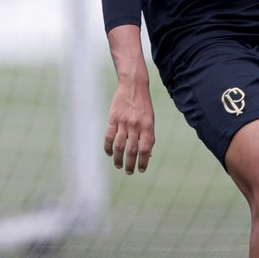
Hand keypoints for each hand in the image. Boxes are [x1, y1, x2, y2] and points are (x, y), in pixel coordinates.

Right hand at [104, 24, 155, 173]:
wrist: (133, 85)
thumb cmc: (144, 105)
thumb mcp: (150, 119)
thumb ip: (149, 136)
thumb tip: (148, 154)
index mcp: (148, 126)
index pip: (145, 149)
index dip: (143, 161)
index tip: (141, 170)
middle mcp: (136, 125)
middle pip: (132, 150)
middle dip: (130, 164)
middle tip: (129, 172)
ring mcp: (123, 122)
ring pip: (119, 145)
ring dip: (118, 158)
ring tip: (118, 165)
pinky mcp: (113, 118)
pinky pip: (108, 136)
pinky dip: (107, 147)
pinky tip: (108, 154)